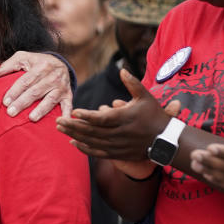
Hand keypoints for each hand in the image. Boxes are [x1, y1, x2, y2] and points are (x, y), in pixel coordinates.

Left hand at [0, 51, 72, 120]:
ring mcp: (61, 86)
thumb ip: (9, 65)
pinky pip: (68, 105)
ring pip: (50, 99)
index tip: (5, 102)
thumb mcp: (23, 58)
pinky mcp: (68, 95)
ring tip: (31, 118)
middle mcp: (53, 76)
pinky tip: (62, 121)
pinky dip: (66, 114)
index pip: (25, 81)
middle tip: (11, 113)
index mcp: (41, 66)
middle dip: (22, 102)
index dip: (15, 91)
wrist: (60, 62)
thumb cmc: (37, 62)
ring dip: (41, 110)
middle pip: (35, 91)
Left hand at [56, 69, 170, 159]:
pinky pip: (98, 153)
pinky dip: (84, 149)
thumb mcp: (146, 97)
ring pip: (93, 142)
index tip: (73, 112)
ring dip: (75, 136)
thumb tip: (122, 70)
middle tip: (58, 121)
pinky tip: (73, 143)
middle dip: (73, 126)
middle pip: (92, 131)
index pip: (102, 119)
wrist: (165, 139)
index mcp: (125, 118)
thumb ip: (132, 83)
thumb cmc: (154, 115)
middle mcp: (120, 133)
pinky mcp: (118, 154)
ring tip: (60, 129)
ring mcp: (118, 145)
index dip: (87, 116)